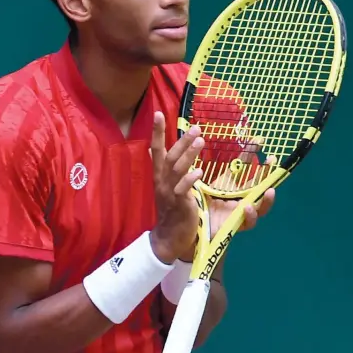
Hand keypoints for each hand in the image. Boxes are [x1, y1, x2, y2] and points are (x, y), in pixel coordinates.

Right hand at [149, 111, 203, 264]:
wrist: (169, 238)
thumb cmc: (171, 210)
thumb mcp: (166, 186)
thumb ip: (163, 168)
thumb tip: (152, 149)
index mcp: (160, 177)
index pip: (157, 151)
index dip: (157, 133)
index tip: (158, 114)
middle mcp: (162, 183)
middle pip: (169, 157)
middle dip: (181, 141)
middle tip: (196, 127)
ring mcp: (169, 194)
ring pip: (176, 170)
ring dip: (188, 154)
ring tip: (200, 140)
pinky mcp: (178, 205)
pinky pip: (182, 190)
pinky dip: (189, 179)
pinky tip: (199, 170)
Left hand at [179, 139, 276, 261]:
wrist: (188, 229)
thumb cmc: (196, 204)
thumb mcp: (198, 183)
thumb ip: (202, 171)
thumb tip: (196, 140)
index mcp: (230, 186)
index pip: (244, 168)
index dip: (251, 154)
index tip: (258, 139)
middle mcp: (238, 198)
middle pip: (259, 186)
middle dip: (268, 174)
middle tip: (274, 160)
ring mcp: (239, 212)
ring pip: (260, 207)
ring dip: (267, 199)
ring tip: (270, 190)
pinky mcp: (235, 226)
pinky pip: (248, 223)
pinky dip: (251, 216)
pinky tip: (248, 208)